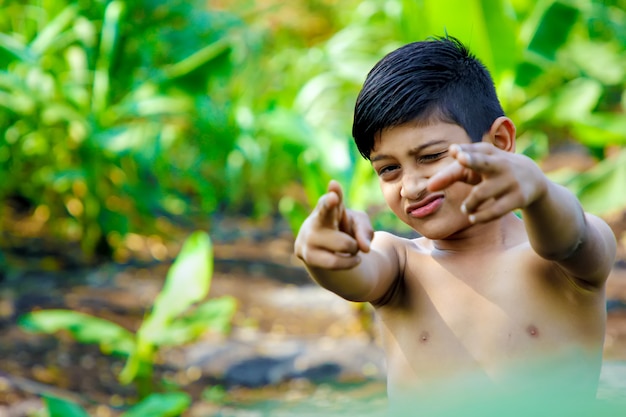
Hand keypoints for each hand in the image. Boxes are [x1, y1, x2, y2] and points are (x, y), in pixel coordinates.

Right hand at [294, 180, 373, 269]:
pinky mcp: (307, 256)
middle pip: (336, 227)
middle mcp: (315, 220)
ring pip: (343, 245)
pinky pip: (335, 263)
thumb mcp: (359, 223)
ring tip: (351, 249)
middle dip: (354, 236)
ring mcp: (308, 238)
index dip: (332, 197)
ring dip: (353, 249)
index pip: (329, 201)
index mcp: (328, 204)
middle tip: (350, 240)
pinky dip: (349, 262)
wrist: (326, 248)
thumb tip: (364, 249)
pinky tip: (353, 260)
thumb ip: (364, 230)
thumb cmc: (344, 229)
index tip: (334, 185)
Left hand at [426, 142, 546, 223]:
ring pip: (481, 194)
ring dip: (470, 204)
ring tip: (466, 208)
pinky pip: (495, 210)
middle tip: (460, 158)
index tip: (454, 152)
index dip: (463, 152)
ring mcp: (510, 181)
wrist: (533, 179)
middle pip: (483, 162)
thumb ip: (452, 173)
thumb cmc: (493, 171)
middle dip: (471, 160)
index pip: (473, 152)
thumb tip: (429, 186)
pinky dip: (480, 216)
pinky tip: (472, 218)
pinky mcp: (518, 198)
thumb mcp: (476, 169)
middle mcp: (499, 164)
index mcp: (488, 153)